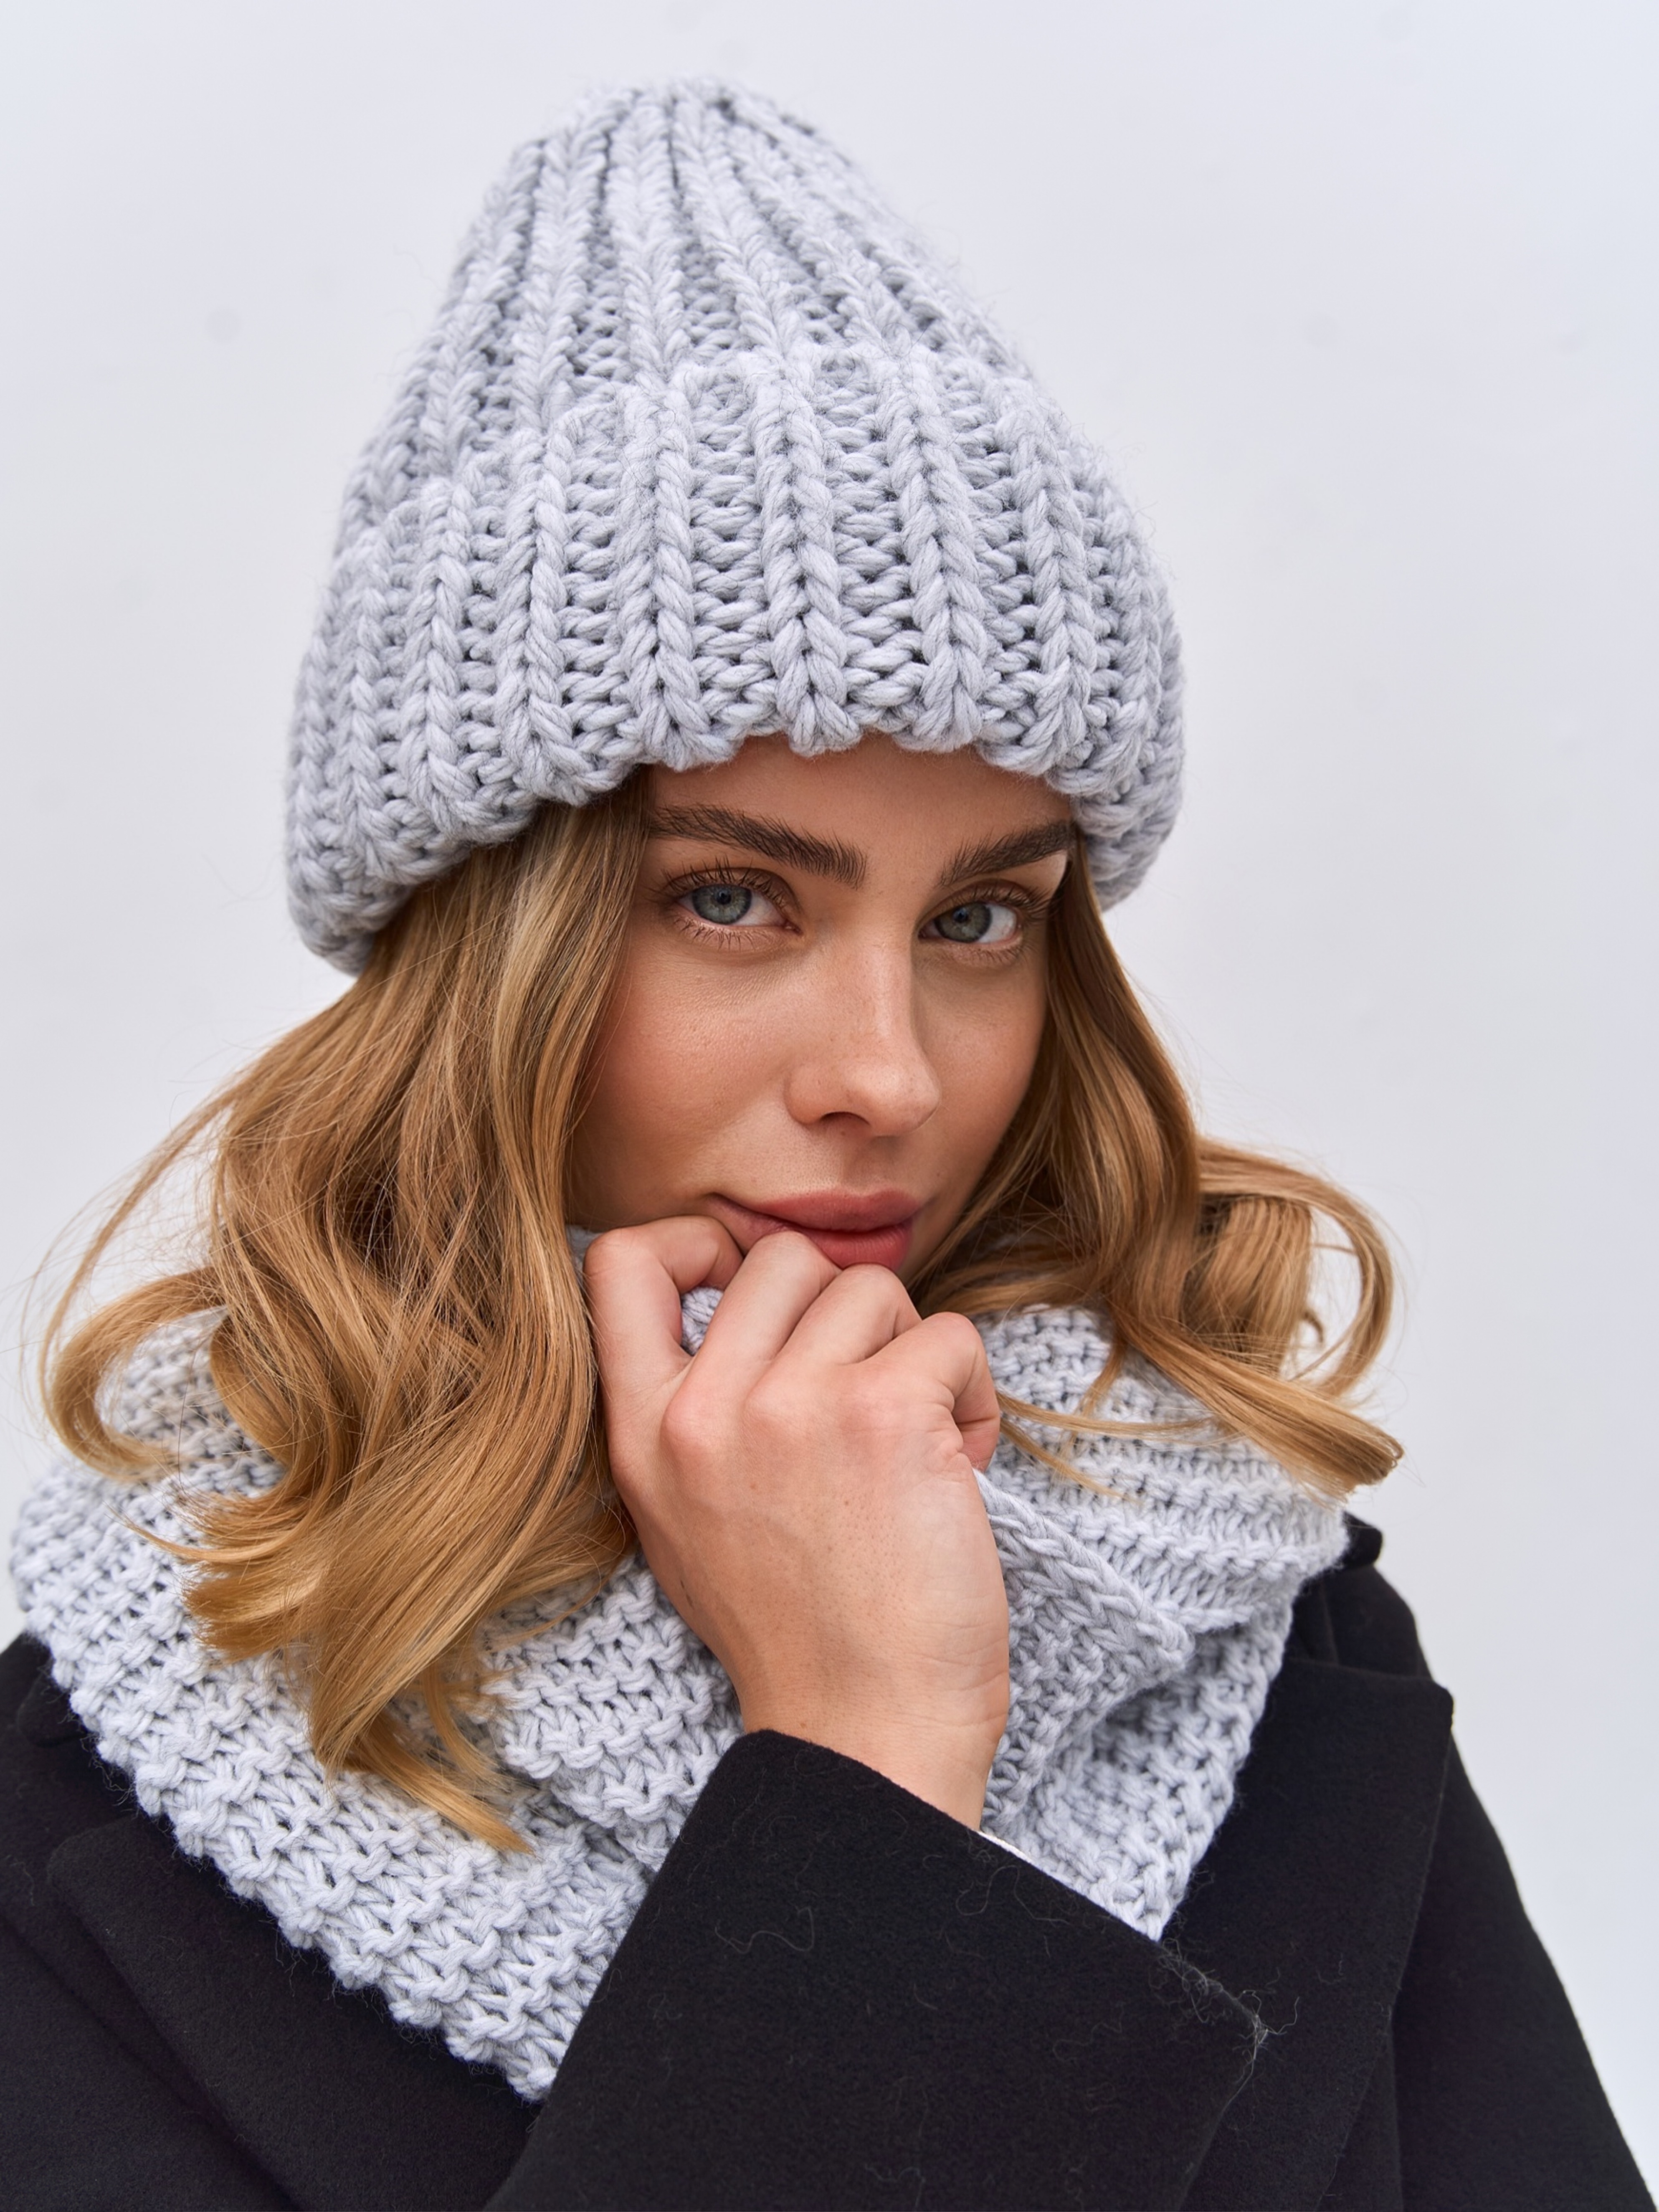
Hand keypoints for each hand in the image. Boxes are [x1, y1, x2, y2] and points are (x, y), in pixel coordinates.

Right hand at [584, 1217, 1009, 1827]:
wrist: (867, 1732)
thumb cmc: (800, 1631)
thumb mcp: (691, 1519)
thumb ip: (698, 1412)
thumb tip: (741, 1299)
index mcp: (645, 1435)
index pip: (620, 1260)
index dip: (694, 1244)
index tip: (746, 1287)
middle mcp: (703, 1411)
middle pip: (779, 1257)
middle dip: (843, 1309)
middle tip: (869, 1391)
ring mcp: (788, 1407)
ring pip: (872, 1288)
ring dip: (916, 1355)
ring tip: (920, 1445)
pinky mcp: (881, 1414)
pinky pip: (950, 1336)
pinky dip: (973, 1394)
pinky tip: (961, 1469)